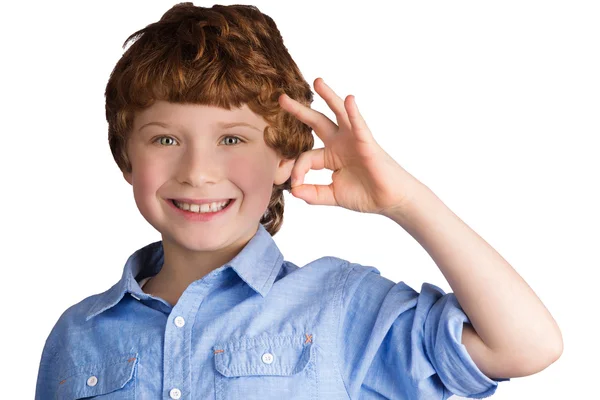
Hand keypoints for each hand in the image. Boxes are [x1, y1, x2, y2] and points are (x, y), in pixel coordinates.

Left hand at [278, 77, 423, 216]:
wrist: (390, 200)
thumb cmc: (365, 195)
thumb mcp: (332, 196)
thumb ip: (313, 194)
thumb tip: (293, 191)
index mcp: (330, 155)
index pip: (305, 156)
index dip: (297, 170)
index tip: (295, 186)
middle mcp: (340, 143)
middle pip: (316, 122)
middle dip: (299, 110)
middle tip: (281, 99)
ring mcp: (353, 140)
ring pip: (338, 113)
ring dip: (329, 96)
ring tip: (317, 82)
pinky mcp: (367, 143)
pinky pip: (359, 125)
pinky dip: (354, 112)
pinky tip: (348, 99)